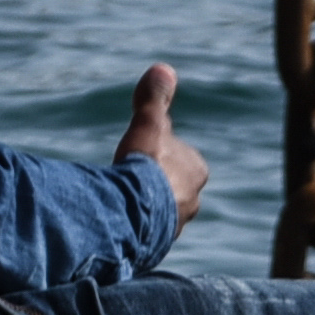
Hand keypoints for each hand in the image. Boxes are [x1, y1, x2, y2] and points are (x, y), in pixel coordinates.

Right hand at [118, 63, 209, 235]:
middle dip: (153, 181)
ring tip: (120, 198)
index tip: (141, 150)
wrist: (131, 215)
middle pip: (171, 184)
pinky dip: (135, 224)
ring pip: (160, 210)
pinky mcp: (157, 245)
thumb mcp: (149, 123)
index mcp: (196, 171)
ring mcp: (175, 225)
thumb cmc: (145, 166)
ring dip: (143, 204)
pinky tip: (118, 218)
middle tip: (129, 175)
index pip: (179, 155)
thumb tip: (164, 69)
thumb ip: (155, 98)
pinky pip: (147, 231)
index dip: (159, 150)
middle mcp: (192, 200)